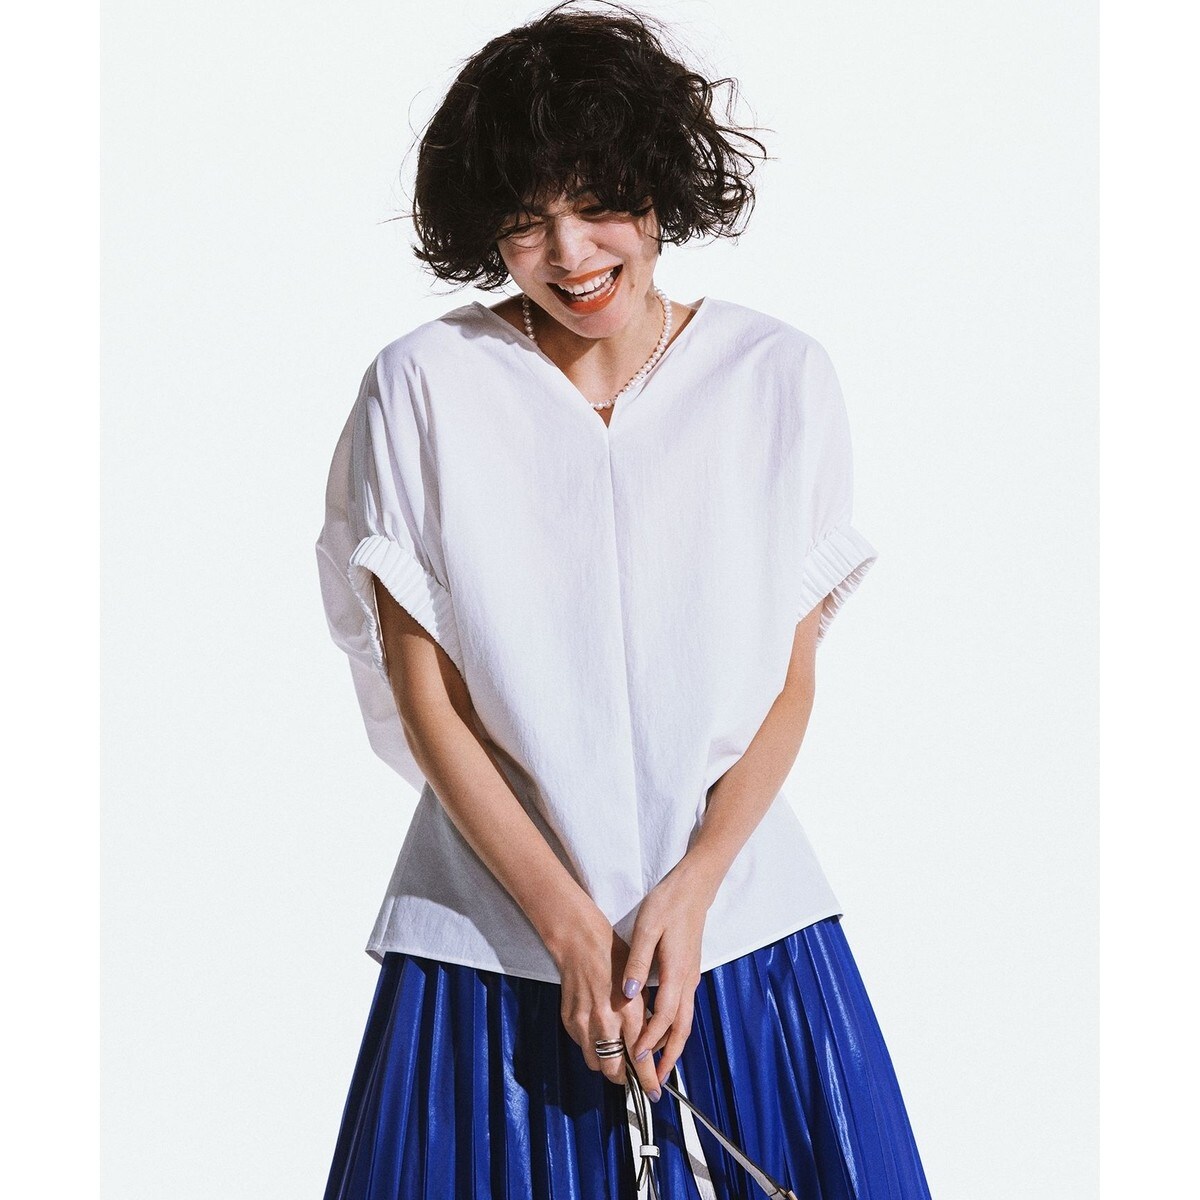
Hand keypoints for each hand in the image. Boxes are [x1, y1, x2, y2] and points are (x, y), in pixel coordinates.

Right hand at [549, 902, 664, 1099]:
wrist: (580, 942)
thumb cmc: (614, 956)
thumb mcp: (640, 985)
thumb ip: (643, 1017)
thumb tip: (648, 1041)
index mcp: (628, 1012)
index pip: (640, 1059)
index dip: (648, 1080)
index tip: (654, 1092)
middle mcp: (605, 1022)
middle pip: (615, 1071)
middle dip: (626, 1078)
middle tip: (633, 1076)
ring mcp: (584, 1023)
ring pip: (596, 1063)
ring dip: (607, 1062)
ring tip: (615, 1051)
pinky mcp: (569, 1021)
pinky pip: (582, 1046)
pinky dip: (591, 1045)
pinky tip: (598, 1031)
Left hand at [621, 858, 715, 1091]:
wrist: (693, 888)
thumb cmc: (667, 905)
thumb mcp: (647, 928)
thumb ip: (637, 962)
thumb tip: (628, 994)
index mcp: (676, 972)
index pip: (664, 1017)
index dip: (650, 1040)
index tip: (636, 1058)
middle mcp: (687, 980)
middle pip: (681, 1028)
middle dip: (669, 1056)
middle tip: (656, 1080)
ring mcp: (691, 977)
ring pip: (684, 1020)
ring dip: (672, 1044)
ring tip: (659, 1064)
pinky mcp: (689, 972)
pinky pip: (683, 1009)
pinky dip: (674, 1027)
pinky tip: (662, 1032)